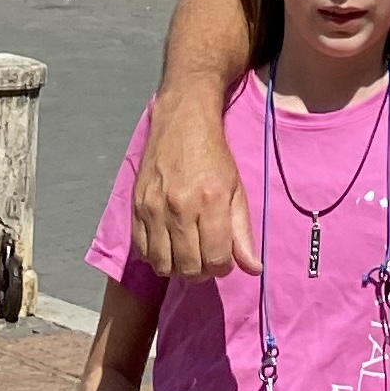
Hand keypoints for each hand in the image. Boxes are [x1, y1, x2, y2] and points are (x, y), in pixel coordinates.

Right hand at [130, 90, 258, 278]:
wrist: (183, 120)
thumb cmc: (214, 155)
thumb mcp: (237, 189)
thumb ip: (243, 232)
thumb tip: (253, 270)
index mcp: (210, 202)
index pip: (216, 260)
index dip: (223, 267)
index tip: (224, 258)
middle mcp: (179, 207)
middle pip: (189, 267)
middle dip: (202, 270)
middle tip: (206, 256)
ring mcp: (154, 207)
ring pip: (163, 265)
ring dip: (178, 267)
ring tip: (186, 252)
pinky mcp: (136, 206)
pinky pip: (142, 250)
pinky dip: (155, 256)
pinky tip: (167, 244)